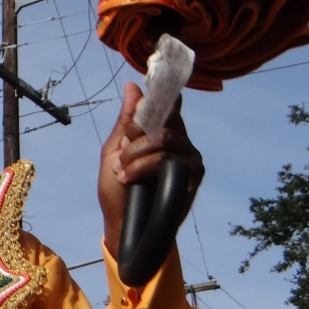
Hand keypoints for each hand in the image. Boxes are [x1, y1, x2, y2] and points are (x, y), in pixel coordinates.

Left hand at [97, 82, 203, 259]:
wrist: (122, 224)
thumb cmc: (118, 189)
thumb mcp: (115, 150)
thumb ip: (126, 120)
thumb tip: (133, 86)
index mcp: (163, 131)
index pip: (168, 103)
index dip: (159, 95)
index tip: (149, 84)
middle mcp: (180, 141)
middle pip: (162, 118)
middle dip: (134, 136)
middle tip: (121, 158)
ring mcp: (189, 157)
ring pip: (164, 138)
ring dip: (136, 155)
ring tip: (123, 174)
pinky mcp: (193, 176)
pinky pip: (169, 159)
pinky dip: (145, 167)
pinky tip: (132, 180)